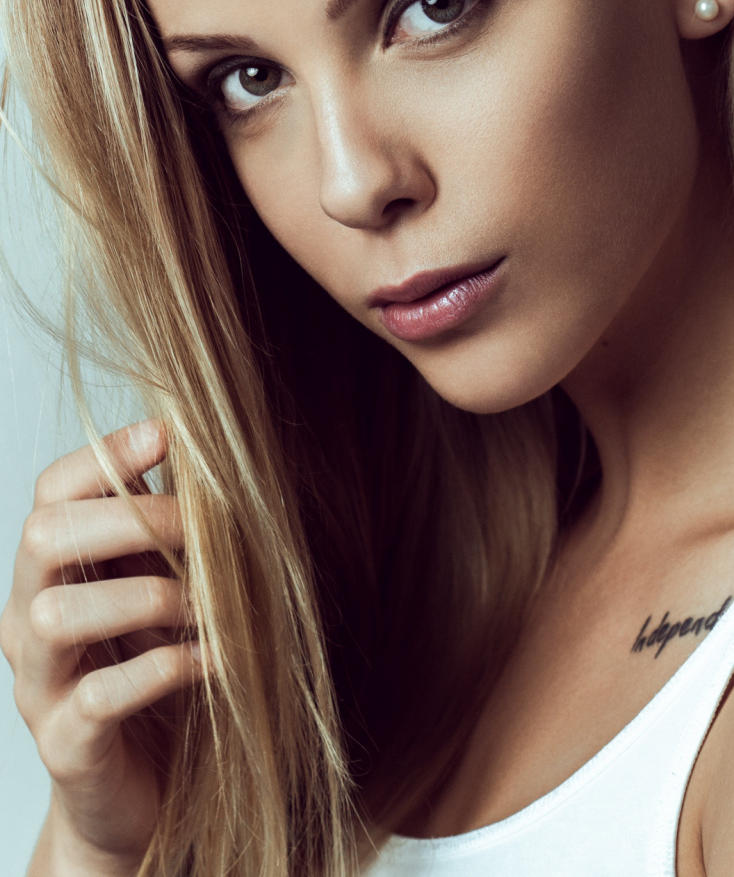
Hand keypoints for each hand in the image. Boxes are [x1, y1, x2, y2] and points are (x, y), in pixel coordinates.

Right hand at [0, 421, 200, 873]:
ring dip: (146, 598)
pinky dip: (162, 669)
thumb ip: (162, 533)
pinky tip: (211, 659)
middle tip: (204, 531)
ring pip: (56, 616)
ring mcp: (40, 685)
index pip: (51, 492)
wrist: (147, 791)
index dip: (104, 456)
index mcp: (51, 573)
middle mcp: (29, 621)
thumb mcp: (160, 589)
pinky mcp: (66, 746)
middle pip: (43, 537)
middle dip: (131, 520)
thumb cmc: (157, 674)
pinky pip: (98, 697)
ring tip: (206, 607)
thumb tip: (198, 448)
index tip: (166, 434)